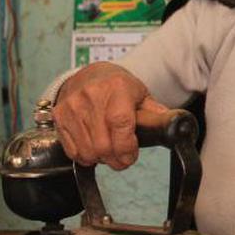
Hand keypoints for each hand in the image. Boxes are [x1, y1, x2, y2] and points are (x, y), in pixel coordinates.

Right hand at [52, 62, 167, 169]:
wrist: (89, 75)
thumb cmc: (118, 87)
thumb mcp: (140, 94)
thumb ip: (155, 113)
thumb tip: (175, 127)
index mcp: (117, 88)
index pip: (120, 124)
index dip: (127, 147)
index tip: (131, 156)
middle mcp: (91, 95)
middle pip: (103, 144)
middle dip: (117, 159)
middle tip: (123, 158)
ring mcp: (72, 106)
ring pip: (88, 151)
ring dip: (101, 159)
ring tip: (109, 150)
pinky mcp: (59, 117)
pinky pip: (73, 151)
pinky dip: (85, 156)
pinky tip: (94, 146)